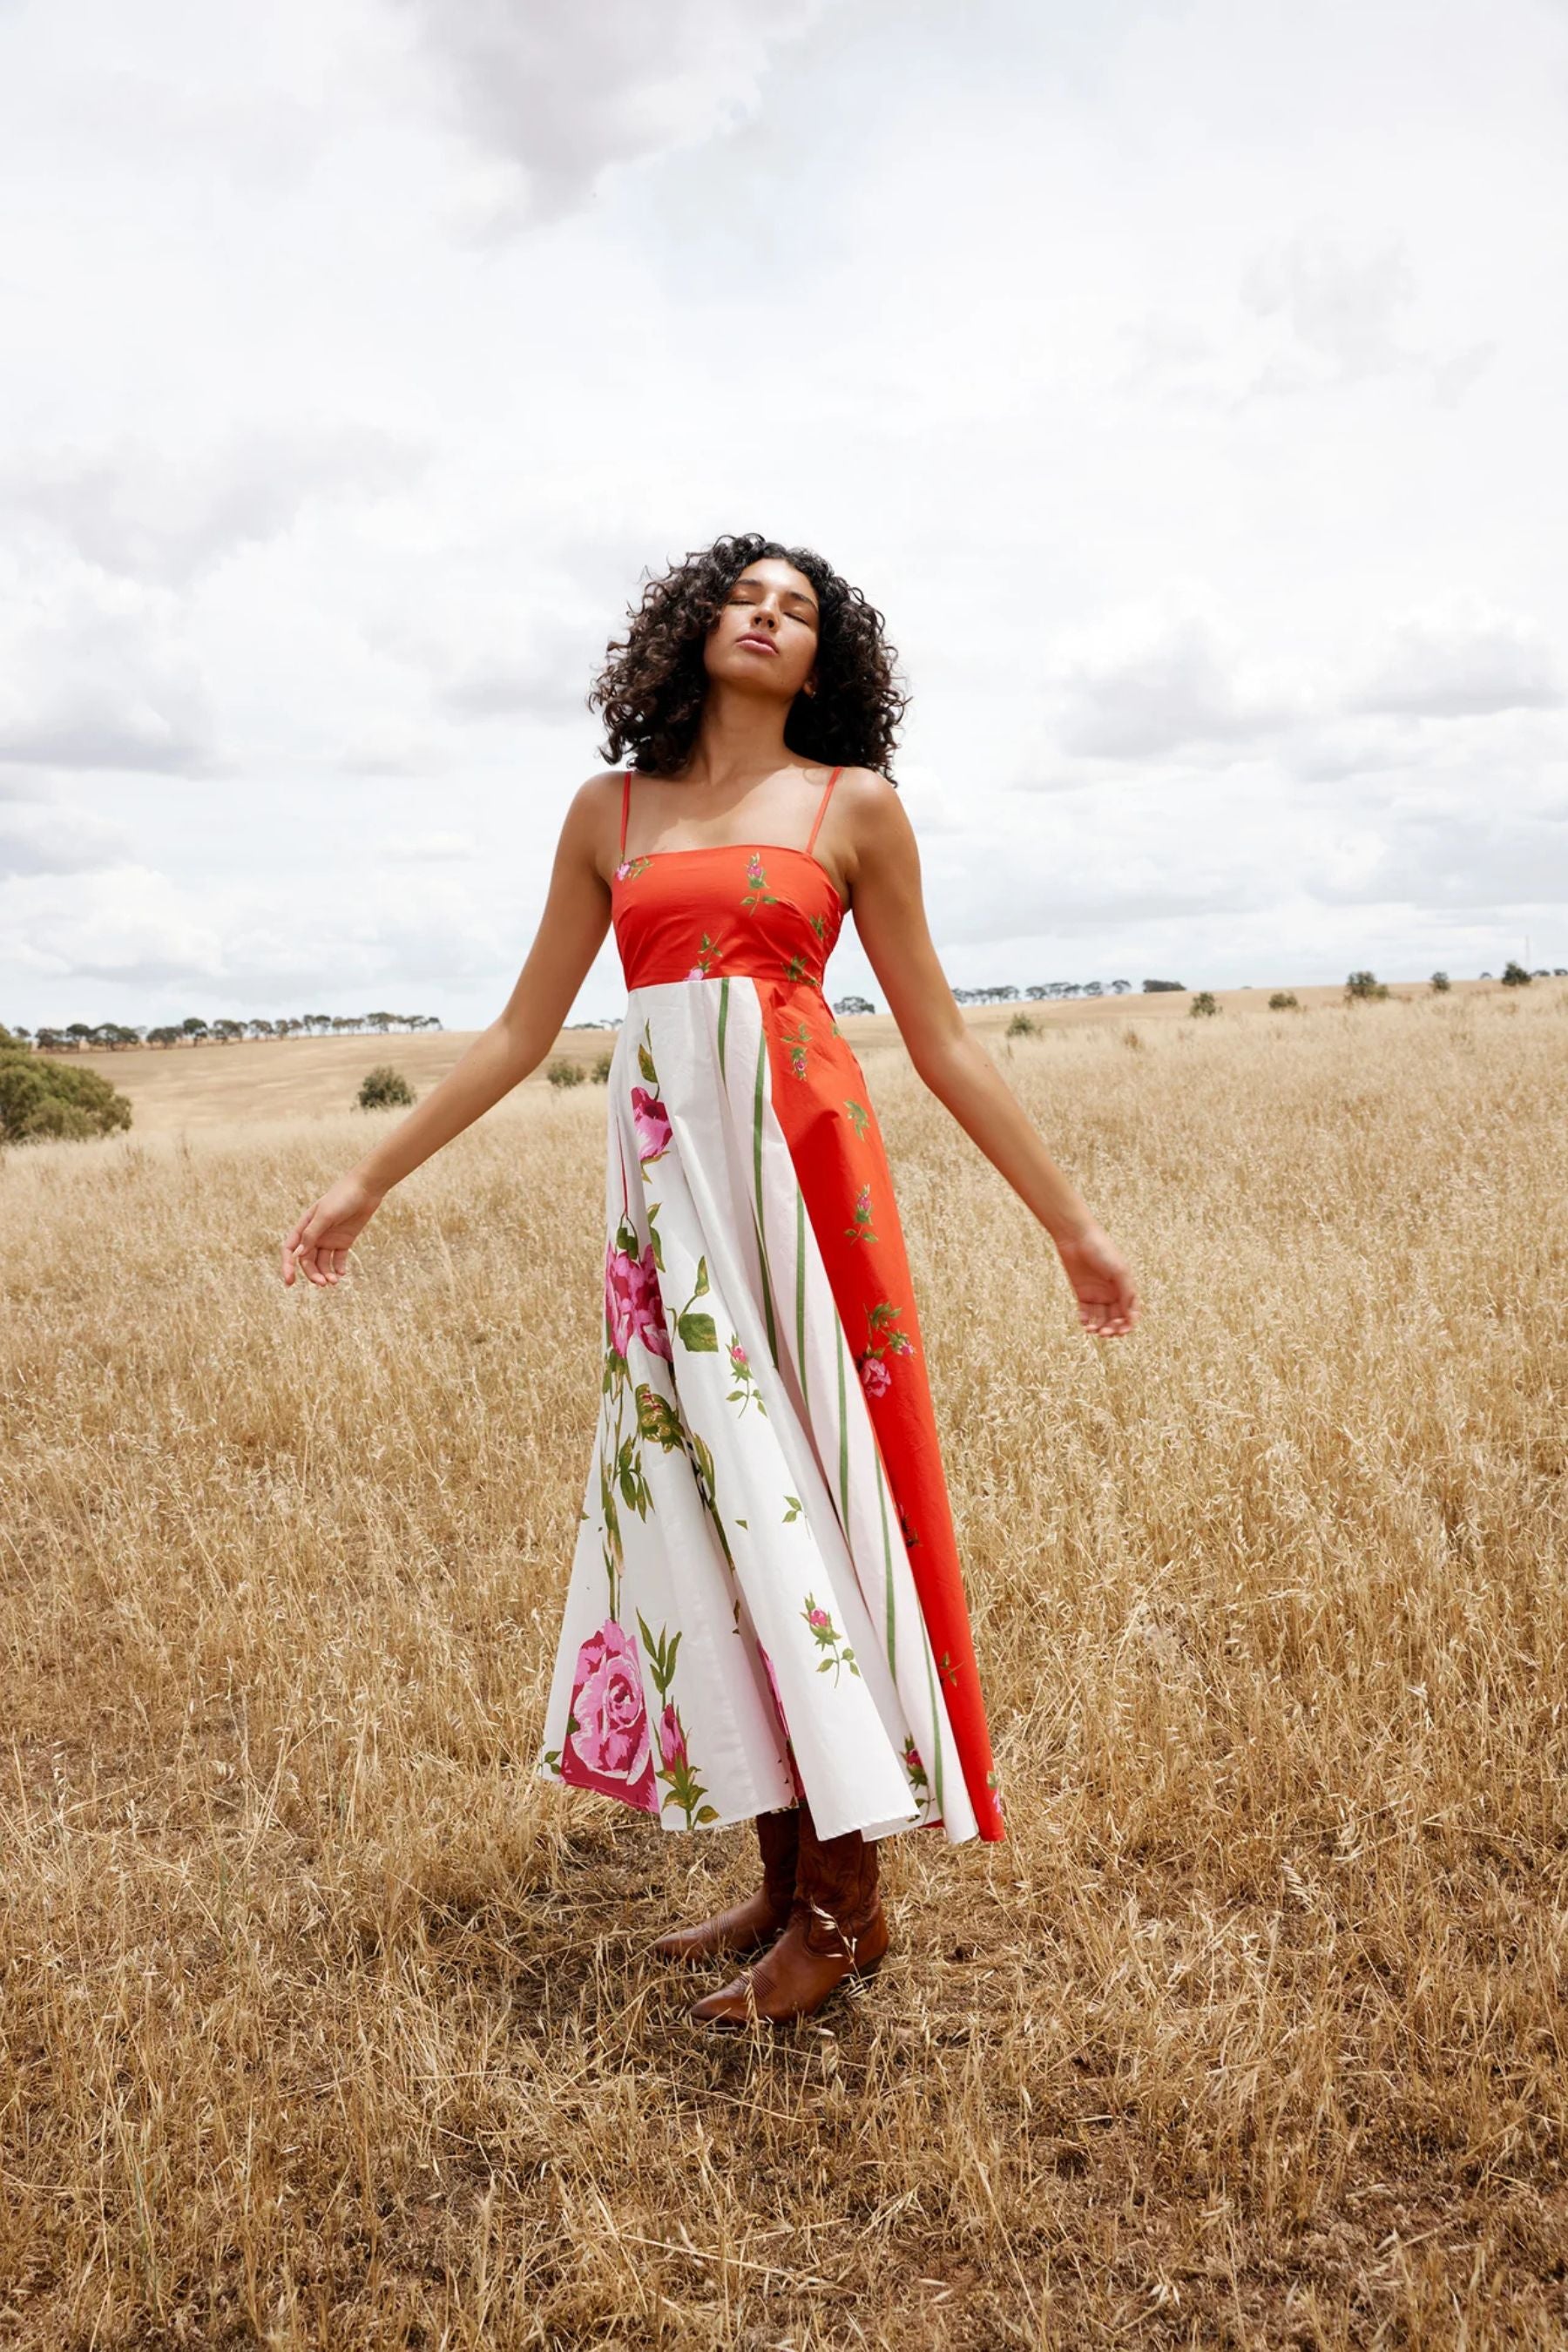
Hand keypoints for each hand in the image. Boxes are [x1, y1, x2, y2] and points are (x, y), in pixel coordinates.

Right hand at [280, 1173, 383, 1288]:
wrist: (366, 1189)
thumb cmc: (342, 1198)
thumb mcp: (325, 1216)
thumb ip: (312, 1235)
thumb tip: (298, 1255)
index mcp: (304, 1227)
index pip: (291, 1250)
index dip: (288, 1266)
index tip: (290, 1281)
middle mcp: (315, 1235)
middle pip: (308, 1261)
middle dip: (313, 1273)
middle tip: (322, 1283)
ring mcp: (329, 1239)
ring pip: (323, 1263)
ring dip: (326, 1273)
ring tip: (334, 1281)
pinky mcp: (344, 1241)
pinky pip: (338, 1259)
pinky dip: (338, 1268)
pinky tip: (342, 1273)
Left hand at [1054, 1221, 1139, 1336]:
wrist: (1077, 1237)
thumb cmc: (1102, 1250)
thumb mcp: (1119, 1271)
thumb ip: (1127, 1293)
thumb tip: (1132, 1317)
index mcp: (1125, 1287)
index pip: (1130, 1312)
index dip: (1128, 1324)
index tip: (1122, 1331)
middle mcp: (1113, 1293)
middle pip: (1116, 1318)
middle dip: (1113, 1328)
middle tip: (1106, 1332)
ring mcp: (1097, 1294)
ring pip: (1101, 1319)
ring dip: (1099, 1327)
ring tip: (1093, 1330)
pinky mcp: (1082, 1293)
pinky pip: (1086, 1313)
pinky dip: (1086, 1321)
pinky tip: (1084, 1322)